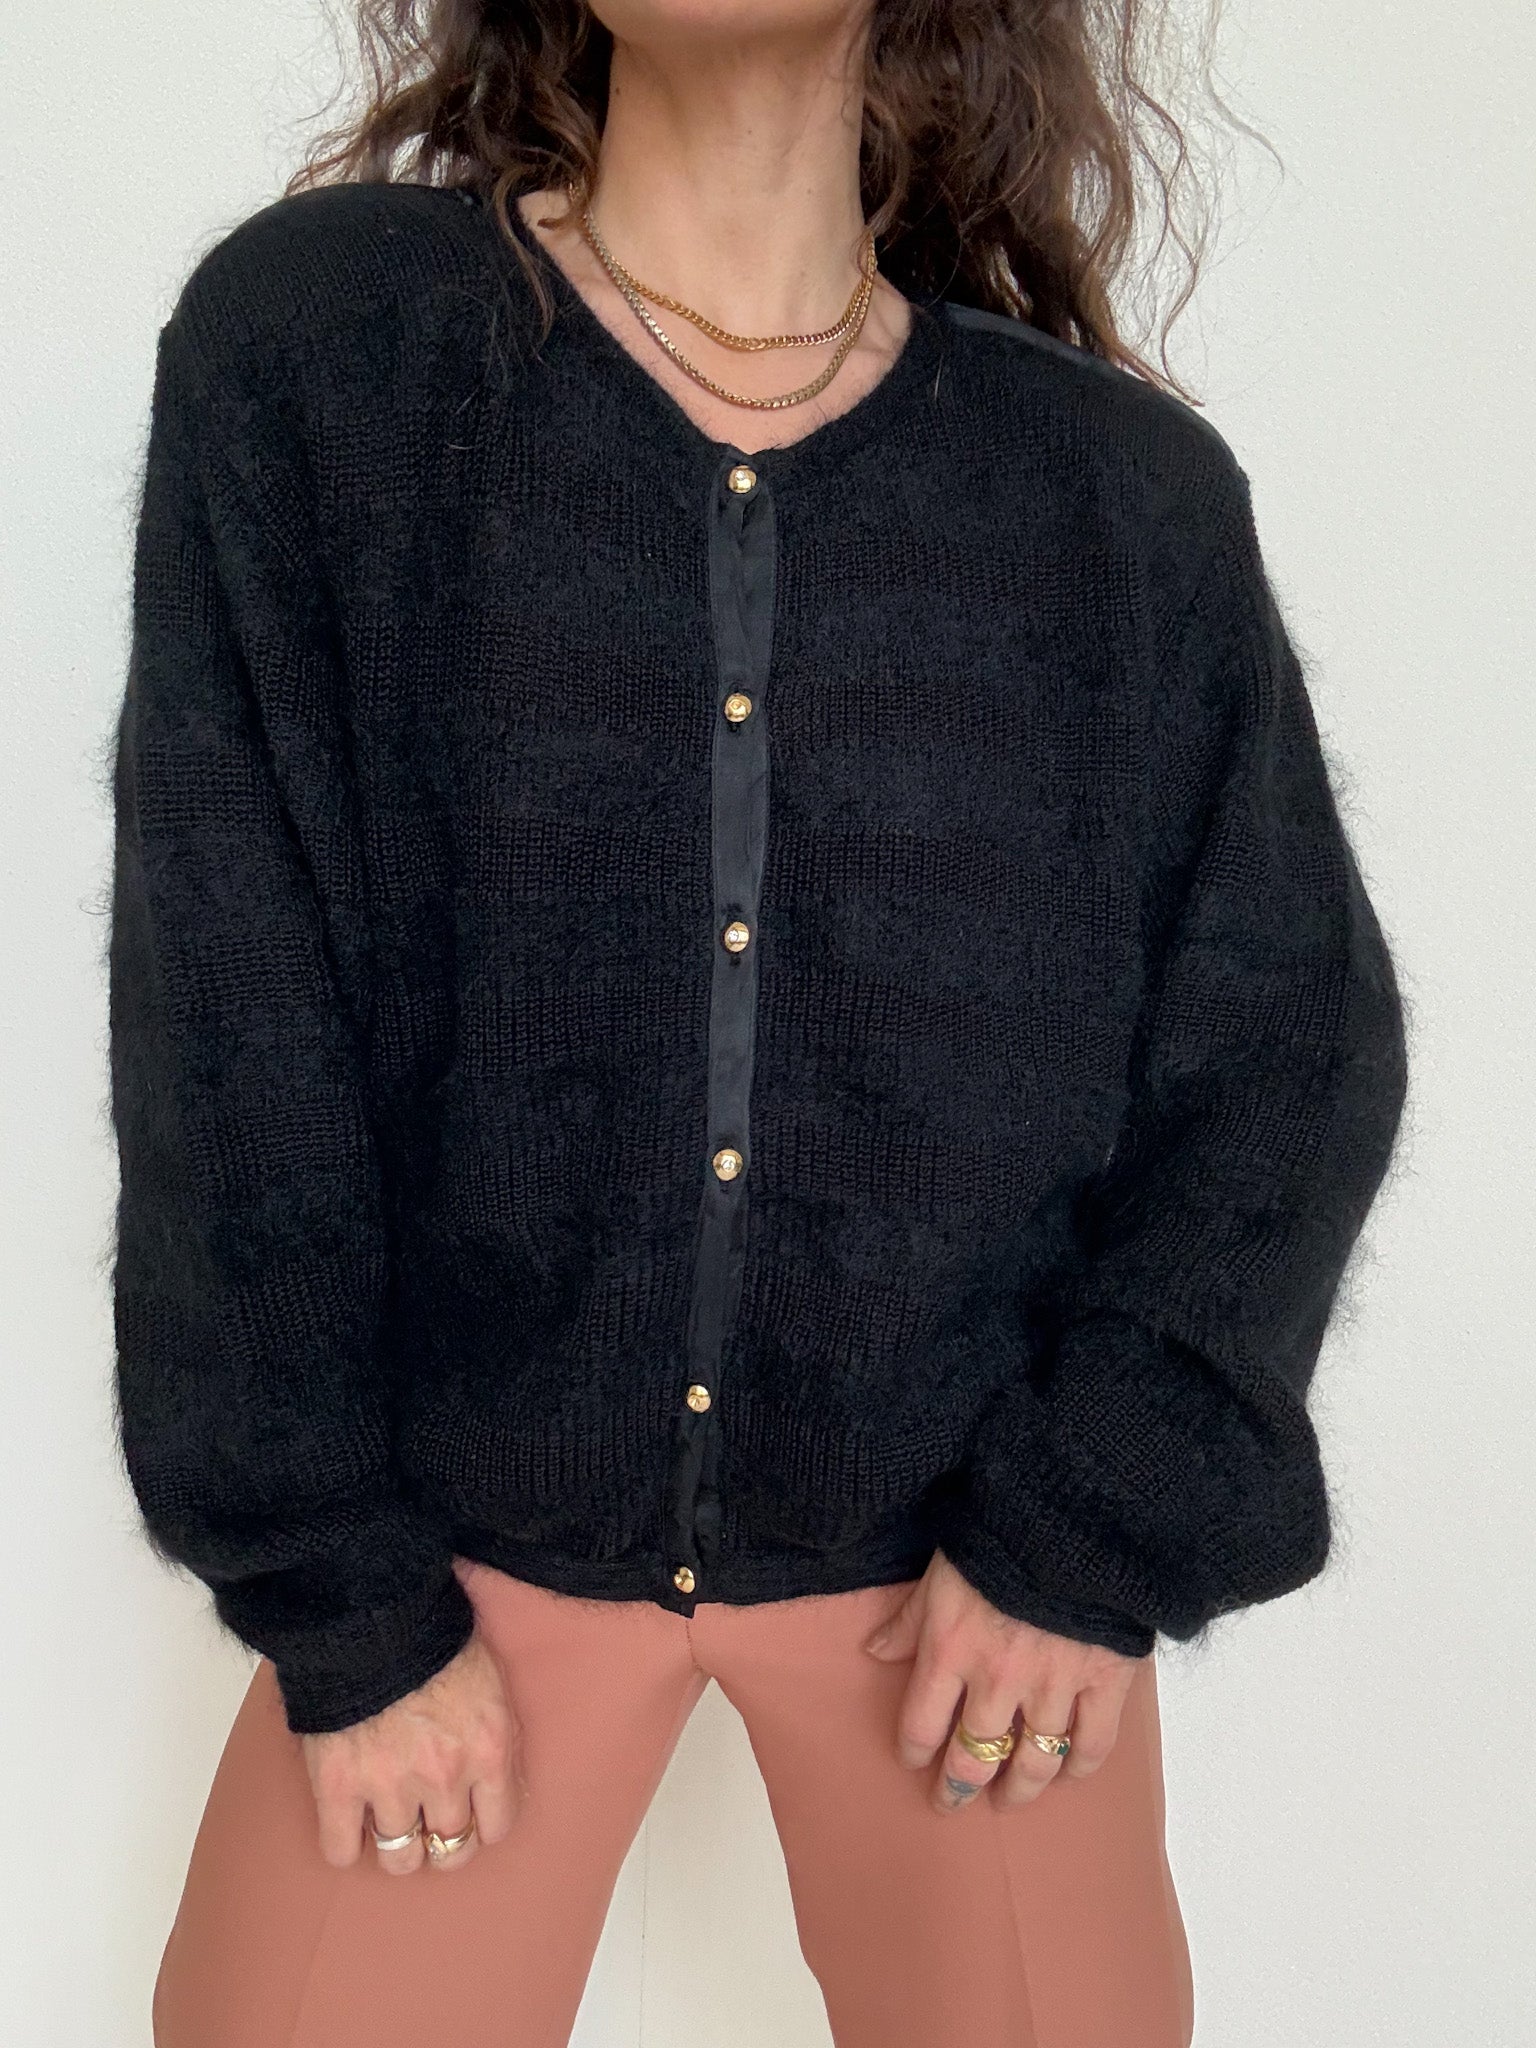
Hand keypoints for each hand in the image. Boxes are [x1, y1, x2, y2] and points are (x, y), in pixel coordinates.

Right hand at [302, 1631, 523, 1874]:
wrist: (371, 1613)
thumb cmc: (432, 1635)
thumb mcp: (489, 1680)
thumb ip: (493, 1734)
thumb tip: (494, 1777)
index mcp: (487, 1750)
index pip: (499, 1824)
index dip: (483, 1824)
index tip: (471, 1815)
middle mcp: (444, 1778)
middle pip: (451, 1850)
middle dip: (443, 1840)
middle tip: (429, 1824)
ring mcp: (390, 1787)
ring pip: (400, 1859)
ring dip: (397, 1846)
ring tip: (389, 1825)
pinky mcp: (338, 1787)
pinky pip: (341, 1850)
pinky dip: (345, 1844)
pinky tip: (348, 1824)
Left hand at [863, 1548, 1142, 1814]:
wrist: (1072, 1514)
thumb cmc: (998, 1537)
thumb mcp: (939, 1573)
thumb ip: (908, 1619)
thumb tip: (873, 1651)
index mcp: (950, 1652)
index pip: (921, 1725)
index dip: (914, 1752)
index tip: (914, 1762)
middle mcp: (997, 1682)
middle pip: (974, 1757)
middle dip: (960, 1785)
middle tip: (955, 1799)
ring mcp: (1054, 1686)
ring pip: (1033, 1761)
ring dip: (1019, 1787)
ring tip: (1010, 1799)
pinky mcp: (1103, 1682)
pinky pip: (1092, 1743)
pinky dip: (1080, 1765)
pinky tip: (1070, 1773)